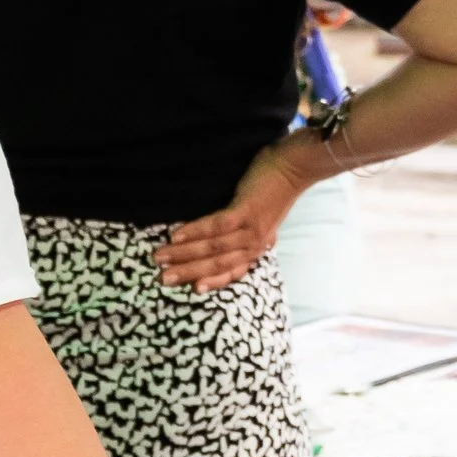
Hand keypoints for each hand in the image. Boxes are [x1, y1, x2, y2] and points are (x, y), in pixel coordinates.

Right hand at [150, 137, 321, 291]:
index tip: (189, 289)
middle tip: (162, 278)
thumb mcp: (263, 219)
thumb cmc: (275, 190)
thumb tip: (232, 243)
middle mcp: (254, 244)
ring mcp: (251, 229)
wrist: (295, 167)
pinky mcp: (246, 211)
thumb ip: (247, 234)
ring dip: (184, 253)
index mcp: (256, 248)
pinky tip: (177, 234)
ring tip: (161, 256)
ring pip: (213, 247)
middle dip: (187, 272)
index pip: (230, 272)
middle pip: (217, 263)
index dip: (210, 282)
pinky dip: (196, 231)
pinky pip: (217, 226)